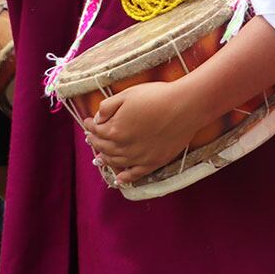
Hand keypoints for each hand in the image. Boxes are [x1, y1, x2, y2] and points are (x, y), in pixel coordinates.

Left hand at [81, 80, 217, 184]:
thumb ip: (107, 106)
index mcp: (114, 130)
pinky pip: (135, 174)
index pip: (96, 130)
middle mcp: (123, 147)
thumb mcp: (127, 94)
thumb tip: (97, 119)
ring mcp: (138, 157)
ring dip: (106, 159)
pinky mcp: (153, 162)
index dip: (90, 125)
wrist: (186, 106)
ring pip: (116, 162)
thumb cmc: (157, 96)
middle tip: (92, 138)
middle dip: (95, 142)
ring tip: (101, 156)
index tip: (88, 122)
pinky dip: (125, 178)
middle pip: (103, 148)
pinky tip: (120, 178)